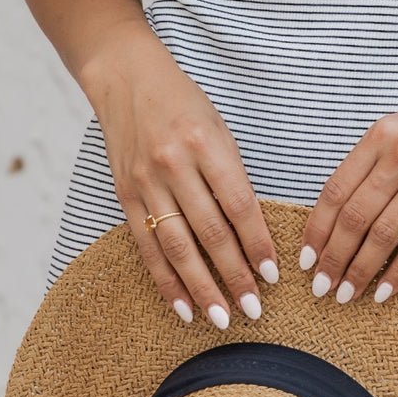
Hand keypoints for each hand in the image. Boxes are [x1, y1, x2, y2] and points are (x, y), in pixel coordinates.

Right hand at [80, 24, 278, 328]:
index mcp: (204, 143)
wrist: (124, 77)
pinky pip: (148, 248)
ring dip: (201, 288)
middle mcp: (173, 165)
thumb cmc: (183, 106)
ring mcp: (146, 183)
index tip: (273, 276)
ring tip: (221, 318)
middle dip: (234, 276)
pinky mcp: (125, 197)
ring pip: (177, 248)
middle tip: (254, 310)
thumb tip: (254, 238)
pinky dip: (166, 282)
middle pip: (209, 233)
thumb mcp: (218, 130)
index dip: (257, 244)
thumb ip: (233, 179)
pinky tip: (183, 308)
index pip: (238, 205)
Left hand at [298, 40, 397, 304]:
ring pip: (382, 235)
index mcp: (380, 136)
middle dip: (332, 259)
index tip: (305, 261)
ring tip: (346, 296)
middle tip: (321, 288)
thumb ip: (374, 166)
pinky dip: (397, 273)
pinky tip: (383, 292)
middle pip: (354, 218)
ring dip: (359, 272)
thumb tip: (342, 219)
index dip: (316, 230)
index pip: (335, 191)